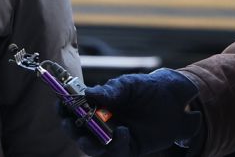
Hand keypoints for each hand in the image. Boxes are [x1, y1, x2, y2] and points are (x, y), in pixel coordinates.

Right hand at [61, 68, 201, 155]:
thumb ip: (110, 90)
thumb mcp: (128, 85)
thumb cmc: (147, 88)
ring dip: (89, 146)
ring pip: (94, 147)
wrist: (174, 100)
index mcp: (96, 104)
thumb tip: (87, 93)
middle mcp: (101, 121)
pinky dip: (117, 146)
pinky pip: (117, 153)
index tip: (60, 106)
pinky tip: (124, 132)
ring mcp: (114, 136)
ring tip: (92, 140)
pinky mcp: (129, 148)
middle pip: (78, 131)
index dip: (63, 109)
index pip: (73, 108)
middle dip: (71, 130)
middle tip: (71, 126)